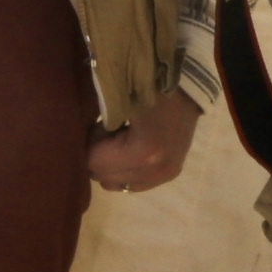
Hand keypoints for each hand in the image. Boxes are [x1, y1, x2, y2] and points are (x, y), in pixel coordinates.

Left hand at [87, 86, 202, 192]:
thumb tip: (81, 143)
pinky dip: (126, 170)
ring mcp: (165, 175)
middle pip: (105, 177)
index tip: (100, 124)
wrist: (189, 87)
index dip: (91, 143)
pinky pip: (135, 184)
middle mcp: (156, 171)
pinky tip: (132, 149)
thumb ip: (98, 126)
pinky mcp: (170, 174)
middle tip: (109, 131)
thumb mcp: (119, 102)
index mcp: (144, 152)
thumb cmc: (151, 87)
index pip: (96, 164)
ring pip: (119, 184)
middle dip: (100, 156)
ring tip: (121, 140)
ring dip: (113, 165)